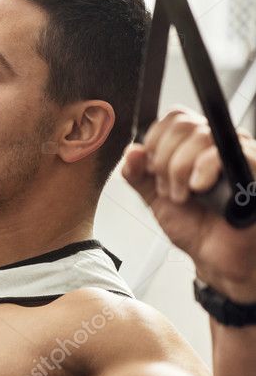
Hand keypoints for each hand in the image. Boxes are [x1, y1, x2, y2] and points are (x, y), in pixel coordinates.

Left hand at [122, 107, 255, 302]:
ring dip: (180, 168)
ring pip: (201, 136)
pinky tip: (199, 188)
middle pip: (184, 124)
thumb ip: (138, 175)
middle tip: (168, 188)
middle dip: (164, 160)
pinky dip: (204, 167)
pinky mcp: (253, 166)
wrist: (217, 257)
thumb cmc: (195, 226)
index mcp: (195, 146)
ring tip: (184, 196)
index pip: (175, 118)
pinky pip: (227, 151)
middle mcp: (218, 144)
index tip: (152, 170)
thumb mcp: (155, 198)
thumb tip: (132, 150)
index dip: (156, 141)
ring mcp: (239, 153)